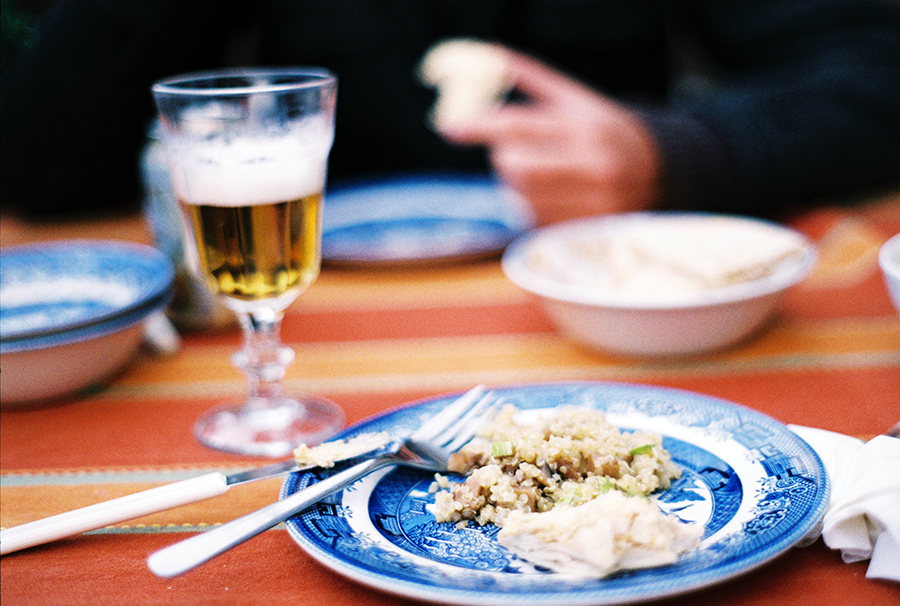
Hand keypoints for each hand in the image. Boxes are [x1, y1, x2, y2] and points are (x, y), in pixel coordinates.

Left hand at [440, 48, 662, 224]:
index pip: (521, 125)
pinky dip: (532, 207)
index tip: (451, 126)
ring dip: (517, 185)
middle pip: (515, 167)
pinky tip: (554, 195)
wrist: (662, 173)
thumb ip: (533, 77)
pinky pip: (536, 221)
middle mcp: (592, 166)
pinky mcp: (589, 232)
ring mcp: (592, 203)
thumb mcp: (578, 99)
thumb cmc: (608, 130)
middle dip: (504, 158)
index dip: (480, 125)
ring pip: (521, 197)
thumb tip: (487, 54)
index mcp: (587, 127)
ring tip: (543, 172)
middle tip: (514, 151)